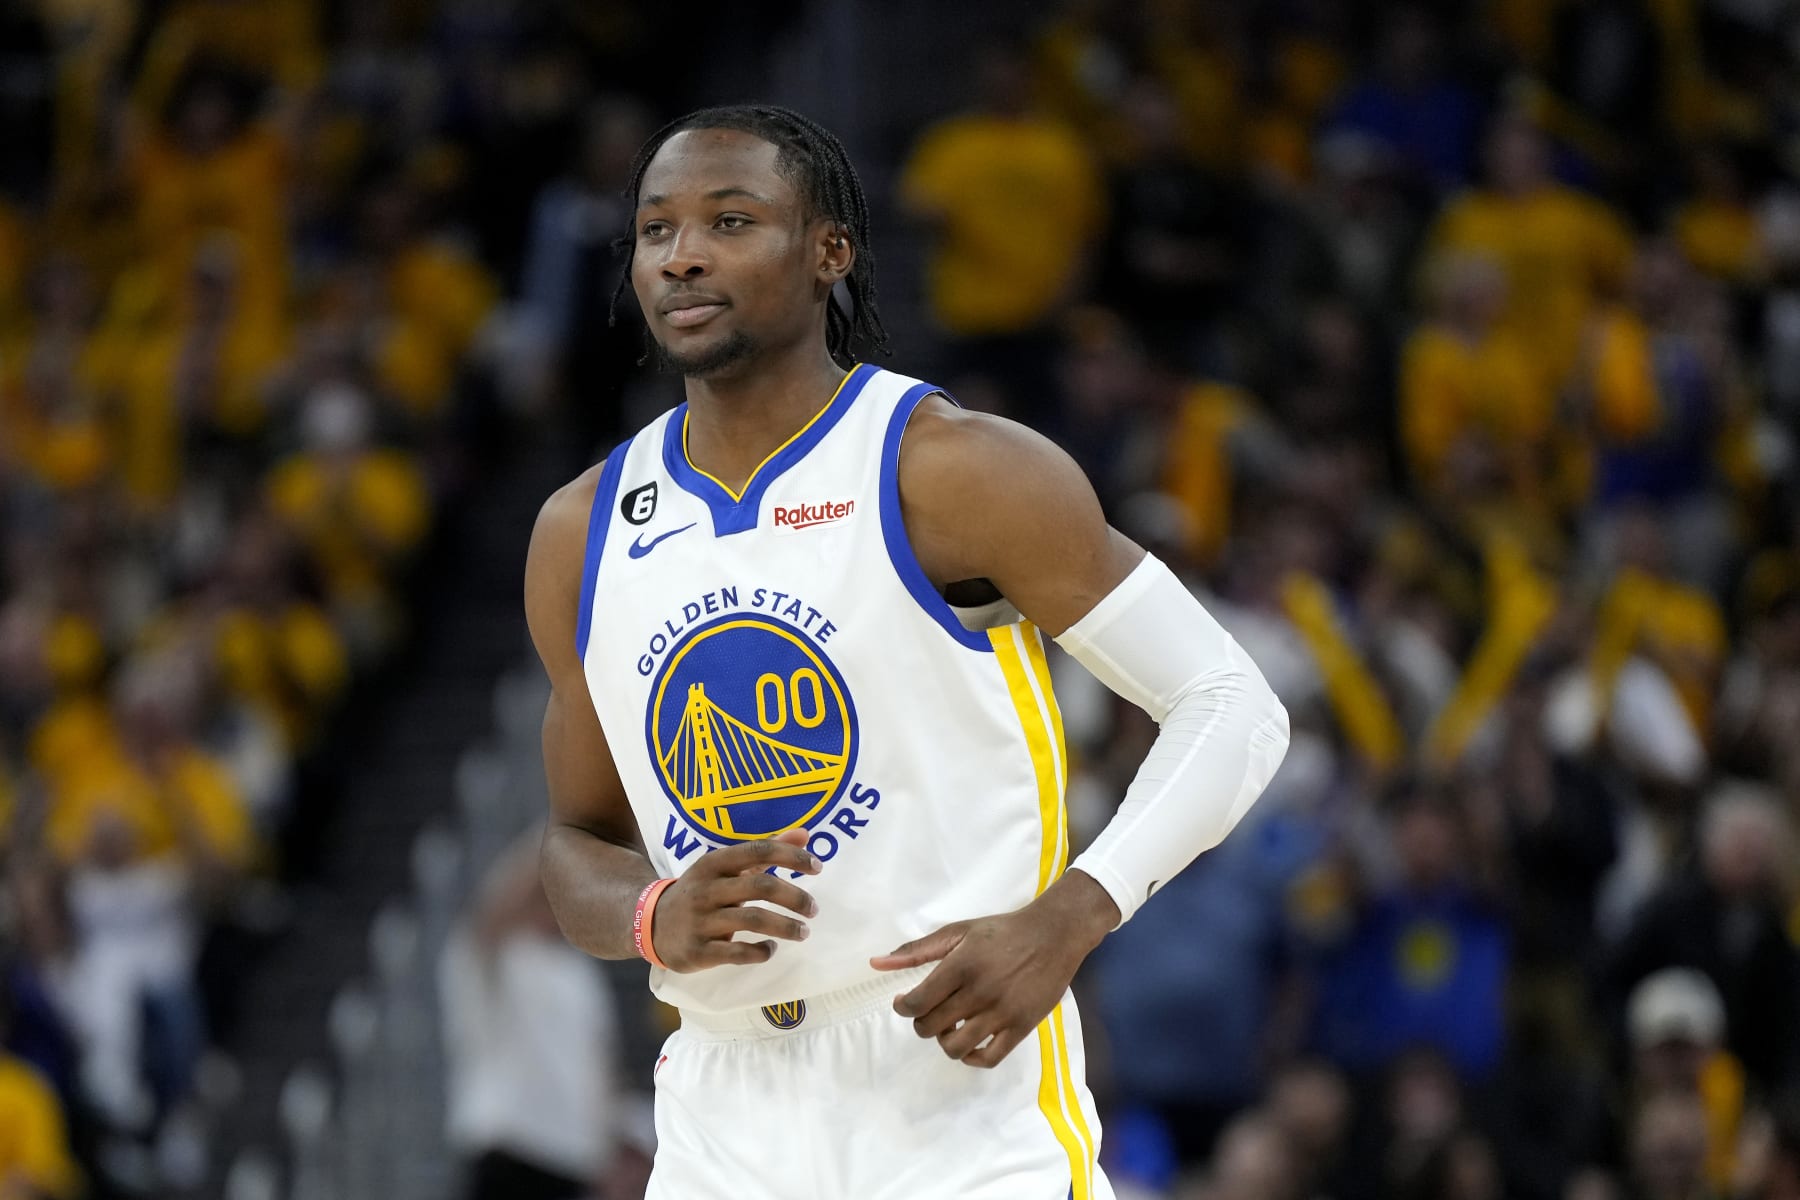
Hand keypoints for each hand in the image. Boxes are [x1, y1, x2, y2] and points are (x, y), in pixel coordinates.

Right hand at [652, 830, 819, 971]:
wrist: (650, 924)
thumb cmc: (701, 892)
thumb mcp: (725, 868)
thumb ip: (764, 852)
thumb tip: (805, 835)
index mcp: (713, 863)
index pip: (758, 851)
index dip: (791, 857)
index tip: (817, 867)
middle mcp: (706, 889)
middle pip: (759, 886)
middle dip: (794, 897)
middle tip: (814, 909)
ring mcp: (701, 921)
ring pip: (752, 920)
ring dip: (785, 926)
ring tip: (803, 932)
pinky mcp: (699, 951)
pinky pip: (737, 952)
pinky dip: (761, 951)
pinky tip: (772, 948)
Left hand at [870, 870, 1116, 1067]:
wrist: (1054, 935)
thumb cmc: (1002, 931)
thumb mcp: (958, 931)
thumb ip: (917, 950)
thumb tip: (877, 964)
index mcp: (961, 965)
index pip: (917, 1002)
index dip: (903, 1008)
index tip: (904, 1002)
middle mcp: (980, 992)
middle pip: (932, 1027)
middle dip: (922, 1023)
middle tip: (929, 1011)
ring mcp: (1002, 1013)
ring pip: (956, 1047)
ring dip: (944, 1040)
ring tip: (950, 1025)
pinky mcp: (1022, 1027)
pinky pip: (989, 1058)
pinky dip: (972, 1057)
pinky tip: (969, 1041)